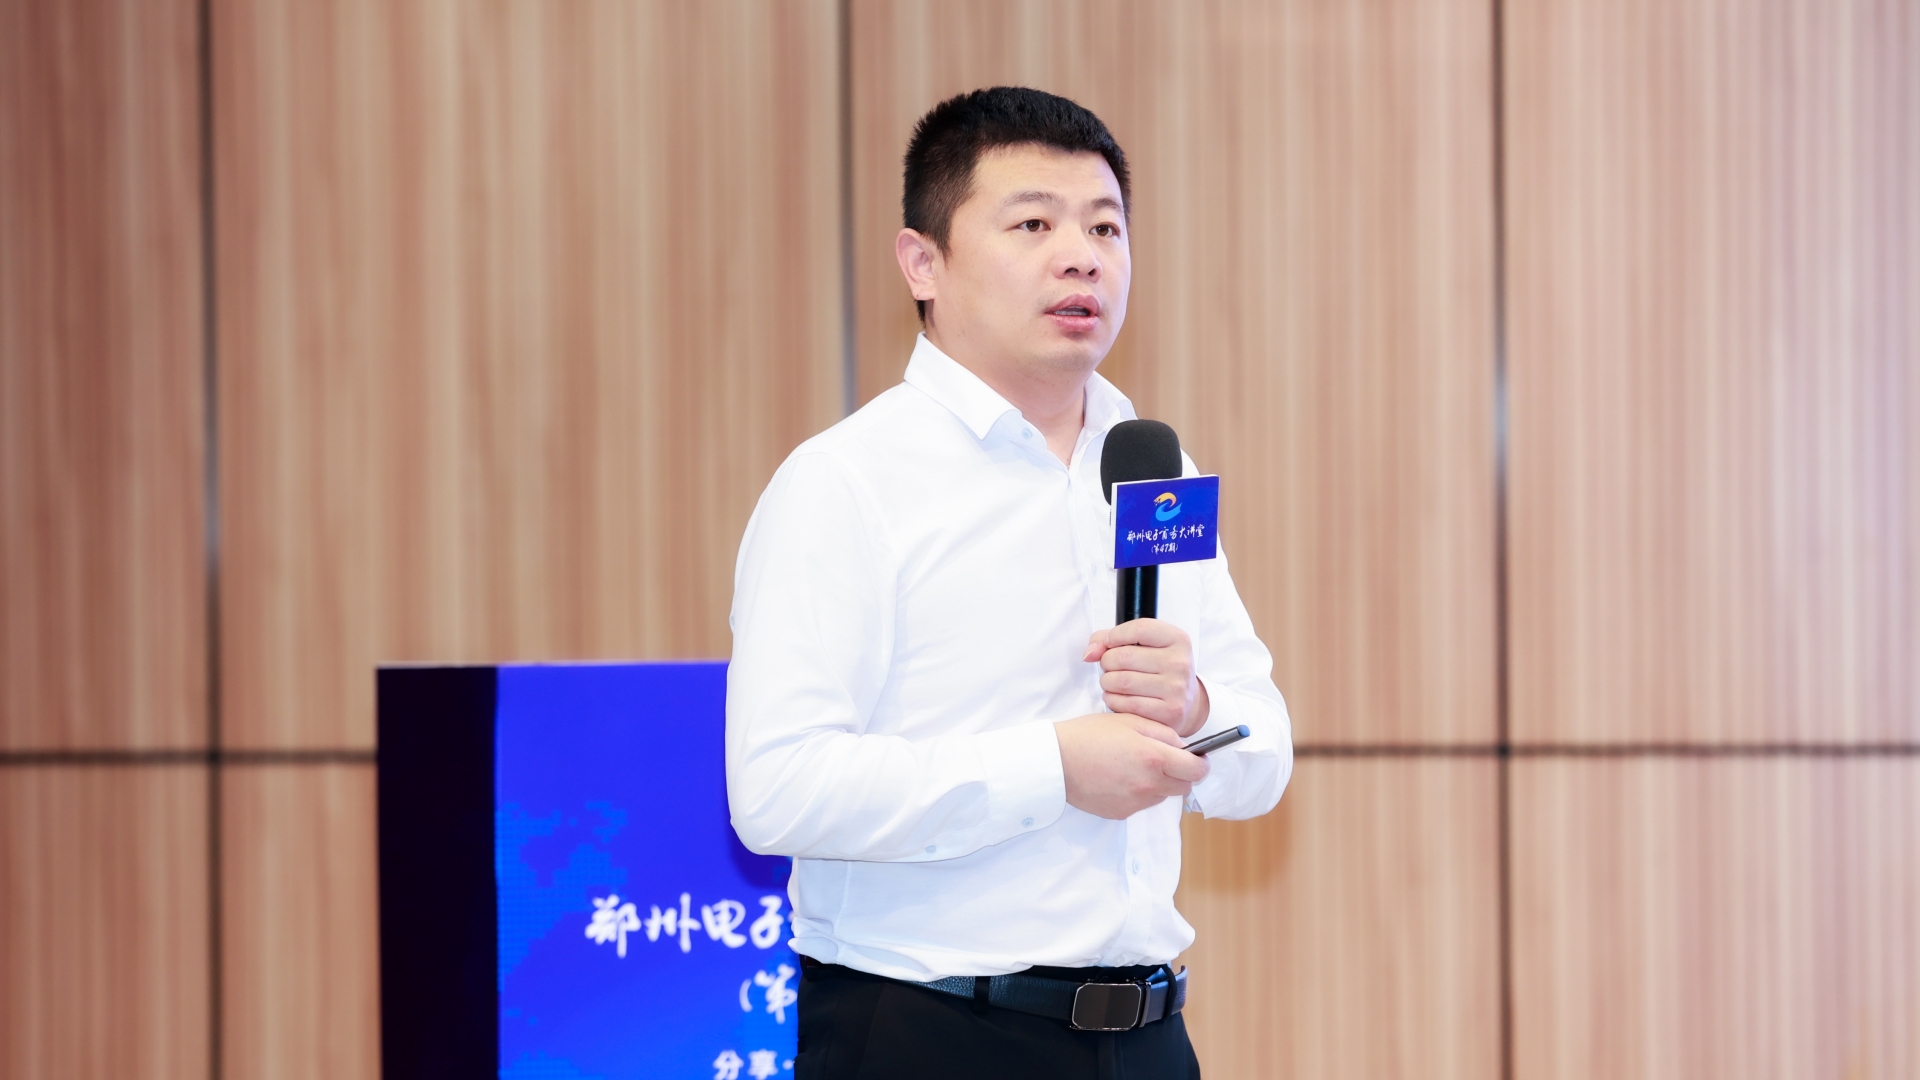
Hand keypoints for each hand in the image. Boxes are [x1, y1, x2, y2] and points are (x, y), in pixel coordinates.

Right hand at [1053, 712, 1209, 819]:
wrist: (1056, 760)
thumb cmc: (1090, 735)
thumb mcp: (1129, 721)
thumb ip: (1163, 733)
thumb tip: (1183, 746)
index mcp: (1154, 758)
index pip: (1196, 770)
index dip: (1202, 763)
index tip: (1198, 758)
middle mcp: (1149, 785)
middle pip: (1184, 787)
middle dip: (1182, 774)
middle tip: (1165, 760)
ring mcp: (1135, 802)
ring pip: (1163, 796)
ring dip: (1159, 784)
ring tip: (1135, 766)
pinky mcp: (1121, 813)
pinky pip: (1141, 804)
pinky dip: (1139, 793)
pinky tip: (1120, 778)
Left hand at [1084, 619, 1209, 737]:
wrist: (1187, 702)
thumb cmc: (1160, 669)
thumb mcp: (1146, 644)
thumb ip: (1112, 638)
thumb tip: (1090, 653)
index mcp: (1177, 639)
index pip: (1139, 628)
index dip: (1115, 636)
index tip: (1110, 644)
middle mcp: (1179, 663)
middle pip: (1123, 657)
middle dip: (1107, 662)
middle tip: (1110, 667)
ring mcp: (1175, 689)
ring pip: (1120, 682)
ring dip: (1107, 682)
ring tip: (1112, 682)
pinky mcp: (1168, 712)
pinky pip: (1125, 704)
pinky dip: (1113, 700)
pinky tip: (1118, 696)